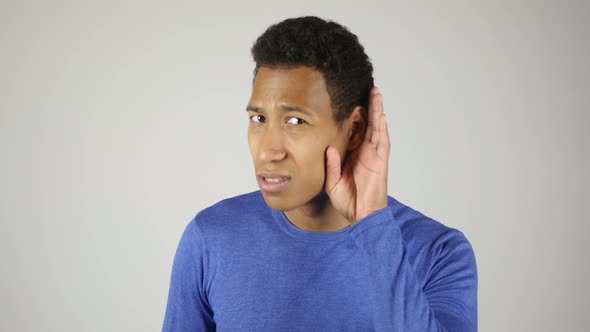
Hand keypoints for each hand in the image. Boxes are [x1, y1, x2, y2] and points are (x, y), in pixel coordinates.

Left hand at [325, 87, 389, 223]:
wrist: (361, 216)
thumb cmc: (348, 201)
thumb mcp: (332, 182)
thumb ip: (332, 165)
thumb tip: (329, 148)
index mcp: (354, 155)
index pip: (355, 131)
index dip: (355, 116)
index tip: (350, 101)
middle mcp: (365, 152)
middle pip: (368, 124)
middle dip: (369, 106)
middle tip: (368, 89)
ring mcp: (374, 156)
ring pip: (377, 128)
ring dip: (377, 111)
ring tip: (376, 93)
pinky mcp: (380, 161)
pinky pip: (382, 141)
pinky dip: (382, 127)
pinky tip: (381, 114)